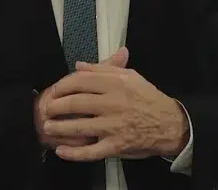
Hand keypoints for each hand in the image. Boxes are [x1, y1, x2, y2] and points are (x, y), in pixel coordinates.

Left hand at [43, 59, 189, 161]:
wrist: (171, 124)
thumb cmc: (148, 98)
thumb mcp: (129, 76)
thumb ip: (103, 68)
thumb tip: (79, 65)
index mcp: (115, 84)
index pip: (81, 81)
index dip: (63, 85)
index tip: (54, 89)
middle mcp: (112, 104)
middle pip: (76, 103)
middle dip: (56, 105)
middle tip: (46, 107)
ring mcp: (113, 126)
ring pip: (80, 127)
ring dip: (59, 127)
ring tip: (48, 126)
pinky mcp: (116, 146)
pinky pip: (91, 151)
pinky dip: (74, 153)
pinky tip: (61, 151)